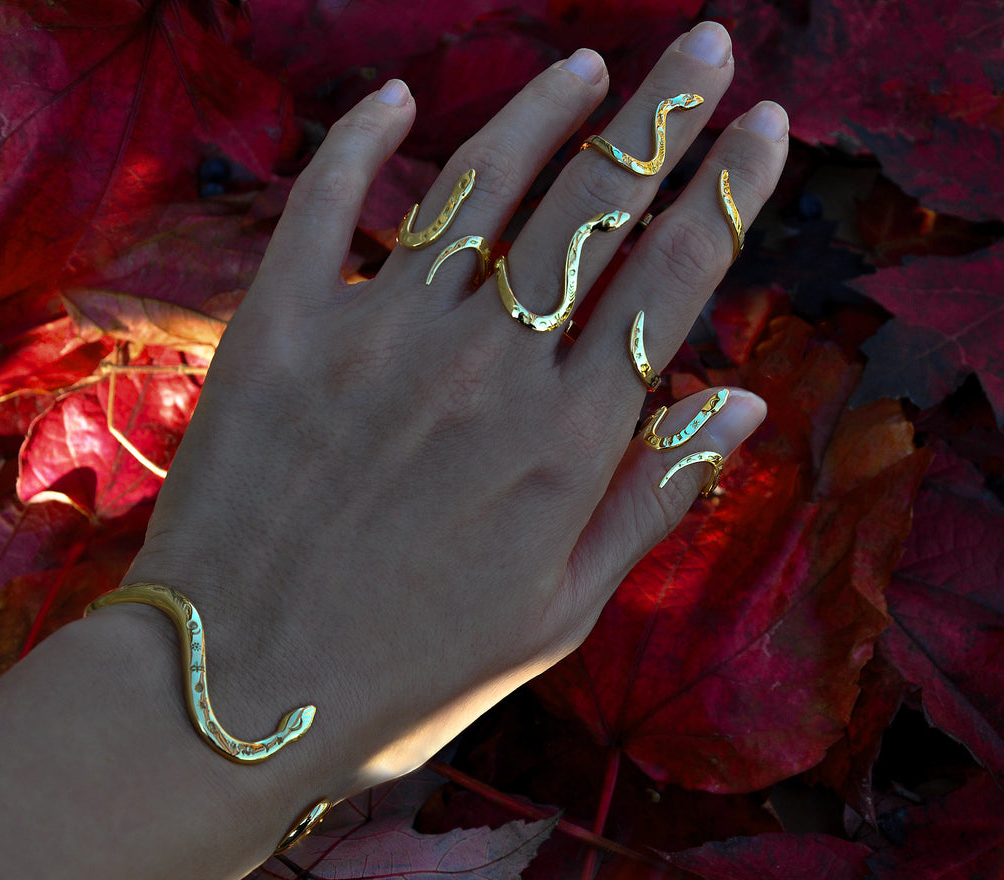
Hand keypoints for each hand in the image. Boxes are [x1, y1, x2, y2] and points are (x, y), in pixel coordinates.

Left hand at [120, 22, 787, 799]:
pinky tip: (397, 95)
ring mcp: (377, 334)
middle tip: (707, 49)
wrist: (234, 692)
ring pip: (477, 185)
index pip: (671, 278)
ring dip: (542, 110)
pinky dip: (358, 140)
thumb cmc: (409, 673)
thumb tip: (743, 402)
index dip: (729, 191)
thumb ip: (653, 499)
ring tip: (590, 65)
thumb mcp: (558, 615)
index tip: (769, 124)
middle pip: (591, 207)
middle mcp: (484, 363)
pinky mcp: (279, 327)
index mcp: (564, 437)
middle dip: (662, 117)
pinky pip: (326, 204)